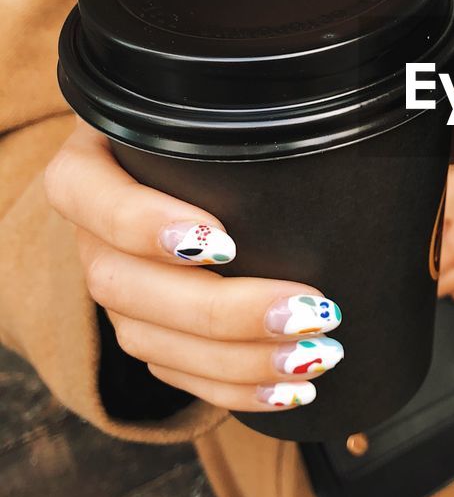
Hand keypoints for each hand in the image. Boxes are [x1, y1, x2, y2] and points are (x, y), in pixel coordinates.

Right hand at [44, 122, 343, 411]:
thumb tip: (324, 130)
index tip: (227, 241)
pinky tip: (289, 391)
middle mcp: (89, 231)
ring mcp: (112, 285)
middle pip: (126, 285)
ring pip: (149, 340)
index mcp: (91, 163)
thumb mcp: (216, 105)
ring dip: (237, 361)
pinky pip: (172, 371)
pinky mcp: (141, 329)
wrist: (193, 162)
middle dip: (224, 311)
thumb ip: (247, 112)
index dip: (146, 226)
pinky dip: (233, 389)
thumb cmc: (219, 123)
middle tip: (310, 311)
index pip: (88, 196)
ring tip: (314, 356)